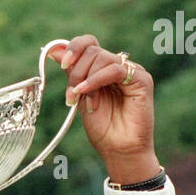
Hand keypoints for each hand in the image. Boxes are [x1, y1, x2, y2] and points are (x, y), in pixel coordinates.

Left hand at [46, 35, 159, 185]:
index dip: (74, 48)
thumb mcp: (81, 96)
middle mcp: (117, 66)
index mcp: (102, 69)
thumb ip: (72, 72)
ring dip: (85, 78)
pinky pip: (115, 69)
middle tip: (71, 95)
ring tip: (80, 99)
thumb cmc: (103, 129)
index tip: (62, 64)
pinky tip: (87, 92)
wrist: (119, 150)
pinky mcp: (141, 79)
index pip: (89, 43)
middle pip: (93, 50)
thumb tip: (54, 49)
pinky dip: (97, 79)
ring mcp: (130, 71)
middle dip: (76, 71)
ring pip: (102, 58)